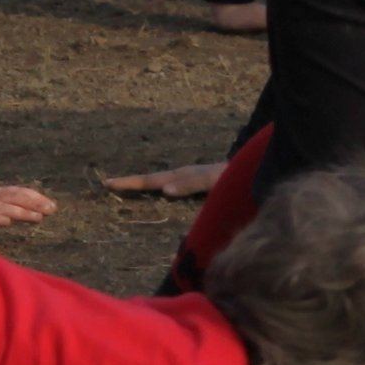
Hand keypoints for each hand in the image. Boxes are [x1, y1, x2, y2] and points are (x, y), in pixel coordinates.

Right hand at [102, 158, 228, 198]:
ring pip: (161, 182)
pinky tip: (160, 195)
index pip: (150, 180)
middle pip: (152, 179)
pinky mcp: (198, 185)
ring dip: (144, 185)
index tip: (108, 183)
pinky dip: (161, 189)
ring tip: (125, 188)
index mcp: (182, 176)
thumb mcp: (213, 179)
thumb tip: (163, 190)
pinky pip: (174, 186)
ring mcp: (190, 179)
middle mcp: (183, 176)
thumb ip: (190, 183)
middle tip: (107, 183)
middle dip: (131, 183)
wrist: (256, 169)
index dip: (130, 183)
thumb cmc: (236, 176)